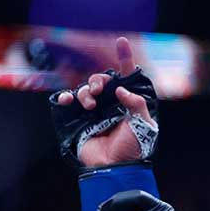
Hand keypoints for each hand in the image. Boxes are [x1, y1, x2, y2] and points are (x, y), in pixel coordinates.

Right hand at [49, 37, 157, 168]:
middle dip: (98, 80)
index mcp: (126, 102)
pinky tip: (67, 99)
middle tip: (98, 91)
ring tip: (90, 104)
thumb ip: (136, 103)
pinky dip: (65, 98)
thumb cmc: (134, 149)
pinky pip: (68, 105)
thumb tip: (120, 89)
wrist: (116, 168)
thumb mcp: (144, 125)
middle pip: (101, 80)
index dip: (125, 58)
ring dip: (86, 92)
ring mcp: (93, 113)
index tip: (121, 42)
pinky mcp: (78, 122)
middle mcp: (109, 104)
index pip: (126, 76)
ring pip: (84, 90)